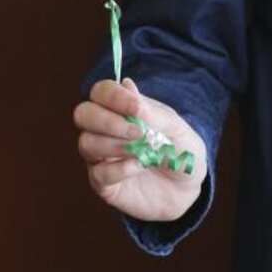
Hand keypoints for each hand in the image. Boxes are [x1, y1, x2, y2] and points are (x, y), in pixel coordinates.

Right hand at [73, 77, 207, 221]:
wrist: (188, 187)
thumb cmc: (181, 149)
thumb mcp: (174, 126)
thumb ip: (150, 111)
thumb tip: (126, 84)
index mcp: (122, 108)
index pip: (101, 91)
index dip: (113, 96)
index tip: (137, 108)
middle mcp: (105, 130)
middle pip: (83, 114)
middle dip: (107, 121)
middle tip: (137, 132)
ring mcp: (102, 157)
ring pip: (87, 143)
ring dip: (115, 145)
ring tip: (141, 151)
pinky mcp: (103, 184)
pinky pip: (97, 173)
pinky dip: (119, 169)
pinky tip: (139, 167)